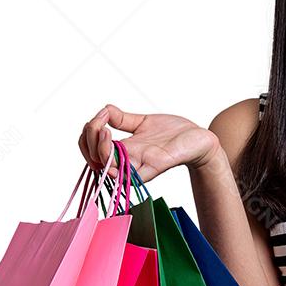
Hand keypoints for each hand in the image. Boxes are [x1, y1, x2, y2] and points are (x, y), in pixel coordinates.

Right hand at [78, 104, 220, 182]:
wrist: (199, 139)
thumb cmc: (174, 132)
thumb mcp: (143, 121)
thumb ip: (121, 118)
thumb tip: (103, 110)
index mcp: (124, 148)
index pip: (92, 149)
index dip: (86, 137)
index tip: (97, 119)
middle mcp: (129, 159)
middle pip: (95, 158)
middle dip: (89, 140)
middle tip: (99, 124)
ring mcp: (140, 165)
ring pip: (109, 168)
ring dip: (100, 150)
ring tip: (104, 130)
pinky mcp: (155, 167)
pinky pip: (132, 175)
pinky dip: (118, 166)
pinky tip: (115, 147)